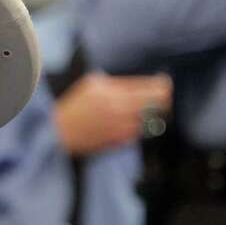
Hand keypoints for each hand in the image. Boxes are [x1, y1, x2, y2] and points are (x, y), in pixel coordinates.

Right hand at [53, 73, 171, 156]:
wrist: (60, 133)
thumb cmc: (75, 106)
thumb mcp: (92, 84)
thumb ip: (116, 83)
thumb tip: (138, 85)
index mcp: (114, 93)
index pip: (150, 88)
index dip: (162, 85)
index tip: (165, 83)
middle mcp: (121, 111)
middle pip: (157, 104)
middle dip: (164, 99)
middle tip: (164, 96)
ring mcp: (122, 128)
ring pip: (152, 121)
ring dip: (155, 114)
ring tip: (152, 108)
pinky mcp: (120, 141)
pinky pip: (141, 133)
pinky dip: (143, 126)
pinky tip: (137, 121)